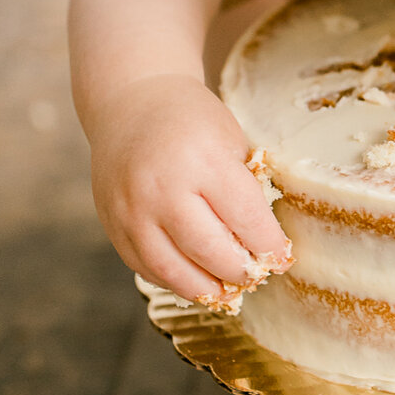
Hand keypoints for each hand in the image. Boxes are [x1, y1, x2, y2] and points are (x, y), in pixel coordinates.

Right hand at [87, 73, 291, 303]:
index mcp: (203, 161)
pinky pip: (145, 267)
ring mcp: (131, 211)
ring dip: (206, 288)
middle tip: (257, 275)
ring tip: (228, 290)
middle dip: (240, 272)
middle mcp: (161, 189)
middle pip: (210, 251)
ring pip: (173, 270)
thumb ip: (246, 190)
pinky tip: (195, 278)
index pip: (245, 219)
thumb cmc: (193, 122)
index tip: (282, 258)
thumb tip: (265, 247)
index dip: (268, 246)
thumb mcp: (232, 143)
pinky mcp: (112, 225)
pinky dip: (174, 280)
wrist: (132, 105)